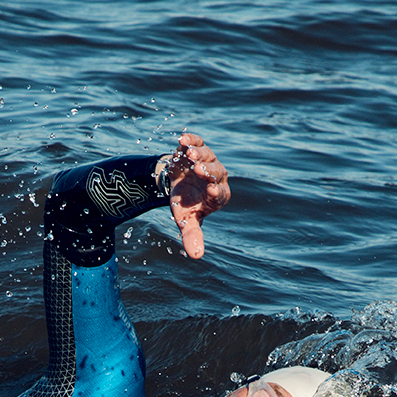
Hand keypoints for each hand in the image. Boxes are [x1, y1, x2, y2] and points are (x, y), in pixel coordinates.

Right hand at [164, 132, 229, 259]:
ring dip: (199, 154)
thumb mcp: (187, 220)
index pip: (220, 194)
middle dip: (208, 170)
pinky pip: (197, 142)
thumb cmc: (185, 204)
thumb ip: (192, 235)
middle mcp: (216, 177)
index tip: (212, 190)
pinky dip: (191, 140)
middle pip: (216, 172)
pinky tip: (182, 140)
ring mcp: (207, 160)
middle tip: (199, 169)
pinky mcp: (196, 148)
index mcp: (218, 195)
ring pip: (208, 156)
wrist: (175, 183)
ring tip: (190, 155)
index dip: (216, 191)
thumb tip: (196, 256)